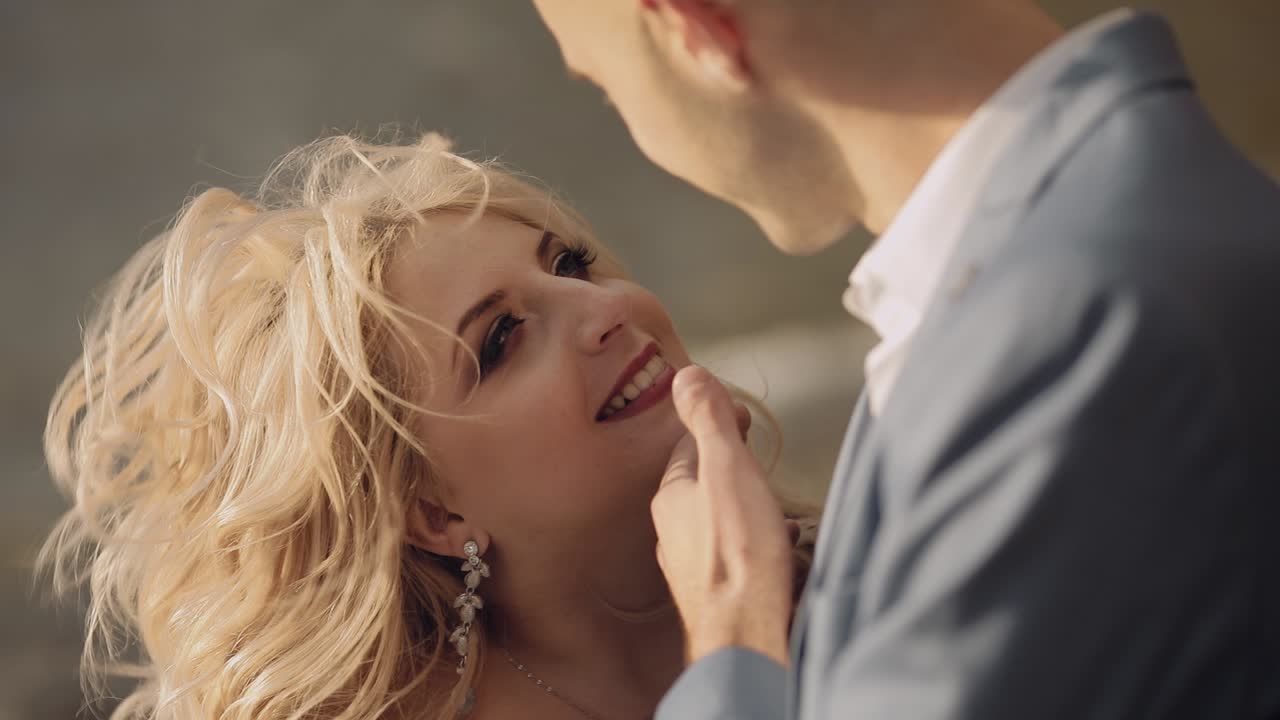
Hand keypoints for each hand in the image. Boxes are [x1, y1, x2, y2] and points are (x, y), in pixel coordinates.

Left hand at [651, 366, 793, 665]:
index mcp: (671, 497)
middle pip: (705, 487)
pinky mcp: (717, 597)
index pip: (689, 448)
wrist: (746, 634)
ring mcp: (693, 568)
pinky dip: (757, 548)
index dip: (717, 428)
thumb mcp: (725, 468)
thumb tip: (686, 375)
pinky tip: (778, 554)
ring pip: (722, 524)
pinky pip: (737, 559)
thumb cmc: (738, 551)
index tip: (743, 420)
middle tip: (763, 467)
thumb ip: (707, 420)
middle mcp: (673, 533)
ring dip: (748, 512)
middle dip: (735, 473)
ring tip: (777, 512)